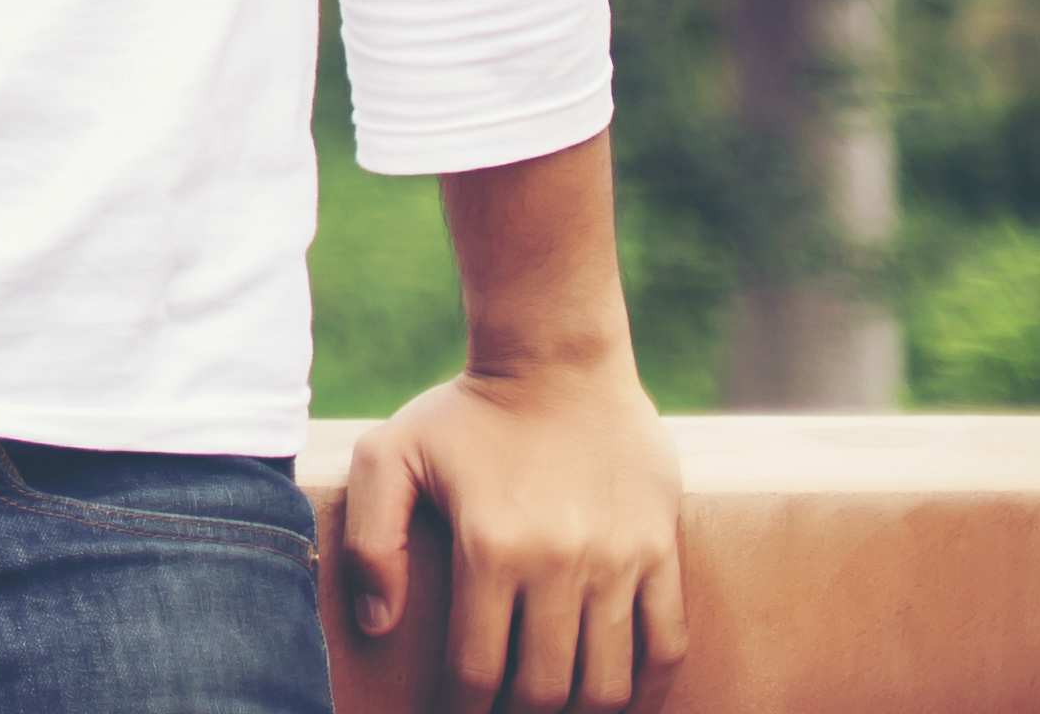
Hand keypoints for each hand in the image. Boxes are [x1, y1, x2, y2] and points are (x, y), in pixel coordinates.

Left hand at [338, 360, 685, 710]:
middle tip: (503, 710)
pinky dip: (650, 686)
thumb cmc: (465, 412)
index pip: (477, 668)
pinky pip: (668, 643)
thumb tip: (379, 626)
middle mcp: (558, 564)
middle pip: (545, 687)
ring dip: (581, 707)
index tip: (456, 713)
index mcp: (489, 549)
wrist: (556, 360)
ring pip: (609, 680)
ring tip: (554, 704)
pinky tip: (622, 697)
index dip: (464, 707)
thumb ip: (371, 542)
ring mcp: (618, 561)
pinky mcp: (659, 552)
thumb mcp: (389, 457)